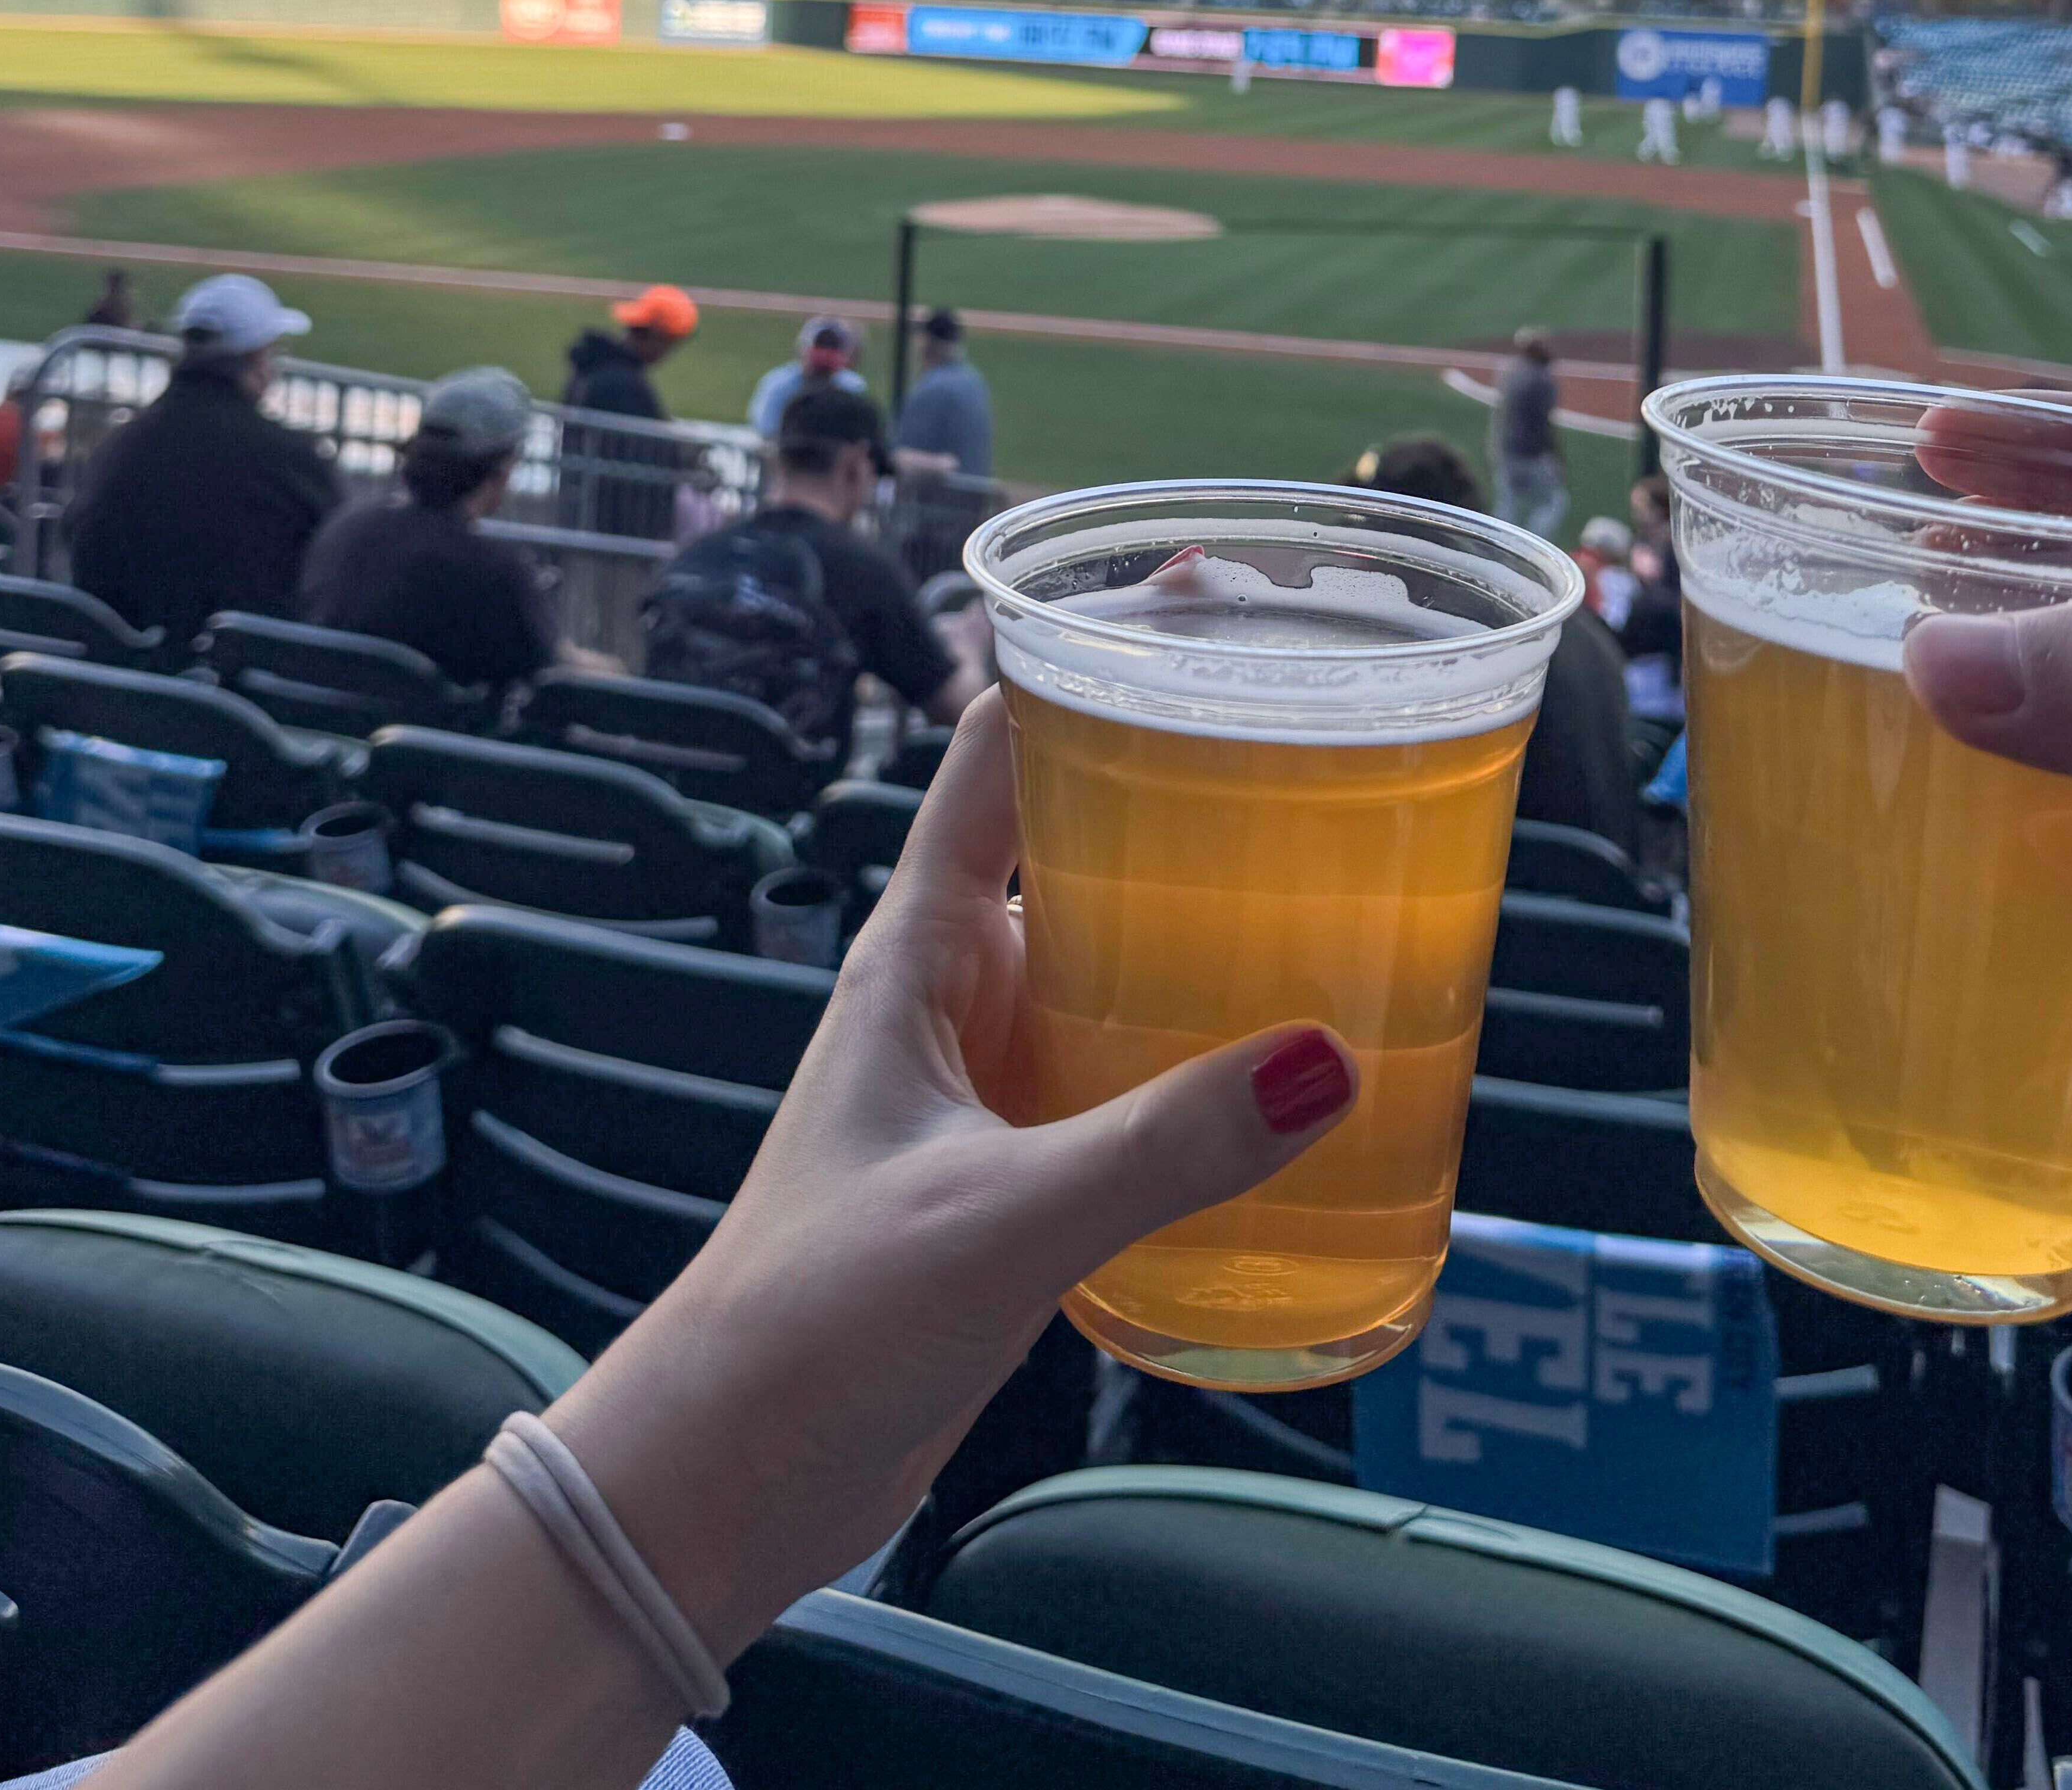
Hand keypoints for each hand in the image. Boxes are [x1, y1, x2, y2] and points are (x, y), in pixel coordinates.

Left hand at [558, 686, 1355, 1643]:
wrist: (725, 1478)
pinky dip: (1201, 1048)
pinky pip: (1124, 1067)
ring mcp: (985, 1078)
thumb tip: (1327, 1059)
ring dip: (1204, 921)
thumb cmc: (815, 1324)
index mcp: (918, 953)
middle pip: (1081, 838)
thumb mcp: (1000, 1220)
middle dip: (1188, 783)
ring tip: (1346, 887)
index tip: (1203, 593)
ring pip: (1112, 957)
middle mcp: (954, 990)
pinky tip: (1291, 1075)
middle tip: (1327, 732)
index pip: (1000, 748)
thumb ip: (1161, 1146)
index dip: (1093, 656)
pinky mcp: (1013, 1167)